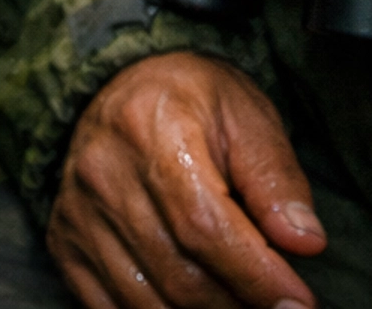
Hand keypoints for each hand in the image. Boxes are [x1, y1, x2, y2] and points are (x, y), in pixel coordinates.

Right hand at [46, 53, 325, 308]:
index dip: (255, 275)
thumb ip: (276, 178)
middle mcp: (104, 172)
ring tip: (240, 304)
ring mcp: (78, 212)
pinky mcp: (65, 242)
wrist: (124, 85)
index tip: (299, 303)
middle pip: (178, 272)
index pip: (204, 225)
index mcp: (152, 126)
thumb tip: (305, 242)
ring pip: (146, 300)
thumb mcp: (247, 116)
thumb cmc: (195, 101)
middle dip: (238, 303)